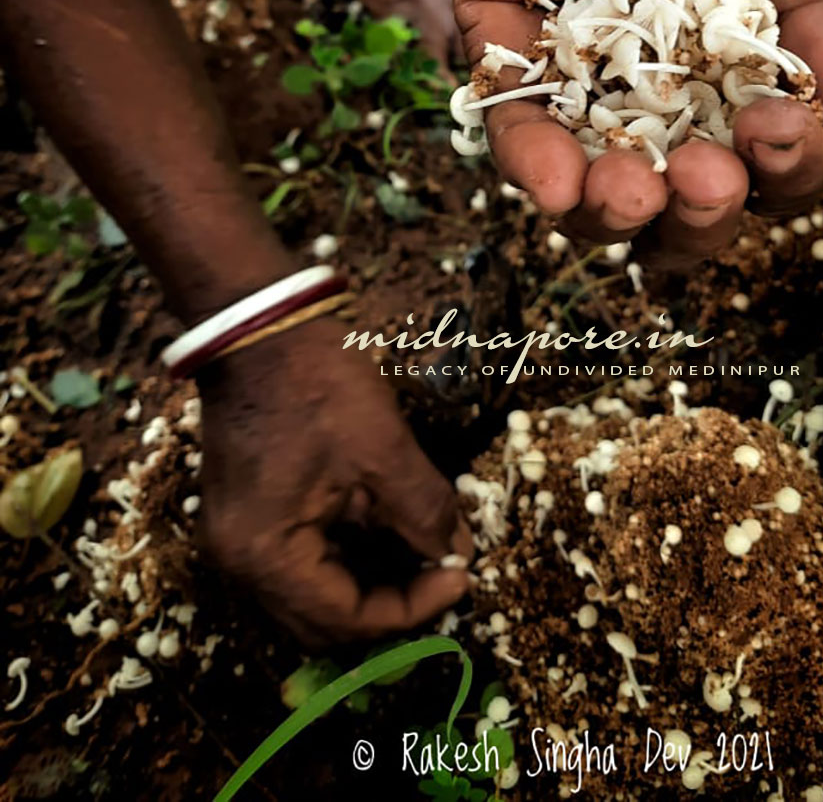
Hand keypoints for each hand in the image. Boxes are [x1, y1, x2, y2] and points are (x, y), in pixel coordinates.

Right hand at [198, 316, 471, 646]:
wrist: (256, 325)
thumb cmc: (314, 381)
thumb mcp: (383, 445)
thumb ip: (425, 509)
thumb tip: (458, 551)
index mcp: (267, 555)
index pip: (348, 619)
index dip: (413, 607)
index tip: (461, 575)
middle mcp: (241, 563)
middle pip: (324, 622)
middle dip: (392, 605)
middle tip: (445, 571)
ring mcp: (238, 540)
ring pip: (313, 595)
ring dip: (370, 583)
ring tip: (425, 550)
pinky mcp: (247, 515)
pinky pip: (300, 560)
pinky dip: (347, 557)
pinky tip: (388, 529)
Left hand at [453, 0, 822, 265]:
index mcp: (739, 82)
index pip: (771, 165)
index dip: (785, 170)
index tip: (781, 128)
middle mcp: (662, 103)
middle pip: (684, 208)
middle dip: (701, 216)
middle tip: (710, 181)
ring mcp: (580, 86)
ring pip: (595, 193)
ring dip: (616, 213)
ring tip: (633, 193)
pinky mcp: (505, 53)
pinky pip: (512, 127)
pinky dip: (532, 163)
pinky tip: (558, 185)